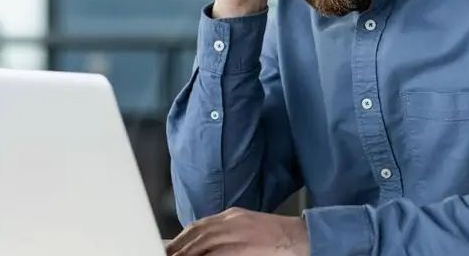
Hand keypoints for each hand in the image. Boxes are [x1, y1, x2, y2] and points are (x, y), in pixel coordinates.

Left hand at [166, 207, 308, 255]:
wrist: (302, 237)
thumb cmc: (279, 236)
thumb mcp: (249, 228)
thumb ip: (228, 233)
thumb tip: (207, 247)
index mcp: (232, 215)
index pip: (198, 225)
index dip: (181, 239)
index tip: (170, 248)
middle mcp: (230, 221)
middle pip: (195, 232)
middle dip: (177, 246)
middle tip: (165, 254)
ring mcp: (235, 233)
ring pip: (200, 242)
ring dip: (184, 252)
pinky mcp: (240, 247)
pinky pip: (214, 254)